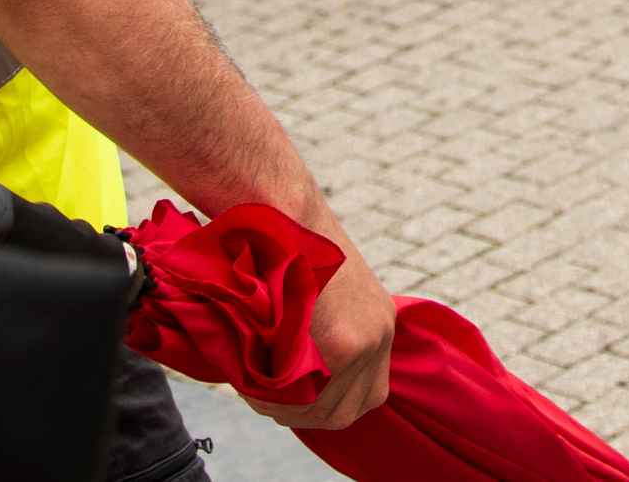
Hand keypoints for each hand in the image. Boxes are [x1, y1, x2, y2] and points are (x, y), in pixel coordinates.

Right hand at [244, 227, 398, 433]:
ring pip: (319, 410)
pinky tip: (249, 376)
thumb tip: (293, 389)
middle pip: (345, 413)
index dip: (326, 407)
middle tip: (267, 399)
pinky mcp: (344, 347)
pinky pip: (301, 397)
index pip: (367, 396)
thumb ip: (318, 341)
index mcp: (377, 324)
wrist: (278, 214)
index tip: (293, 401)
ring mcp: (365, 343)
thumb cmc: (282, 250)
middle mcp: (379, 336)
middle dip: (302, 415)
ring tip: (252, 382)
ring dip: (281, 407)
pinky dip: (271, 396)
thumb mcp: (318, 296)